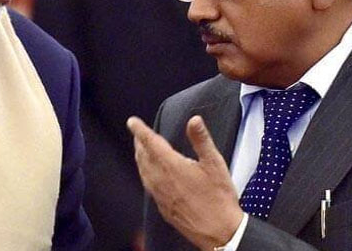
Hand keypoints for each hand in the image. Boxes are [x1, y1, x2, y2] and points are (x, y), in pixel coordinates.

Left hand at [127, 115, 242, 249]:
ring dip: (140, 157)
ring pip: (143, 171)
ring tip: (141, 149)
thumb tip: (194, 120)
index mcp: (172, 166)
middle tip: (137, 133)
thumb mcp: (214, 164)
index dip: (139, 130)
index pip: (150, 143)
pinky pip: (147, 185)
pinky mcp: (162, 207)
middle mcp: (161, 180)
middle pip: (143, 156)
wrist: (219, 232)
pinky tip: (150, 174)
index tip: (132, 122)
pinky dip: (144, 173)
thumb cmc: (219, 198)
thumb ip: (201, 140)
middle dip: (139, 142)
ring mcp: (160, 195)